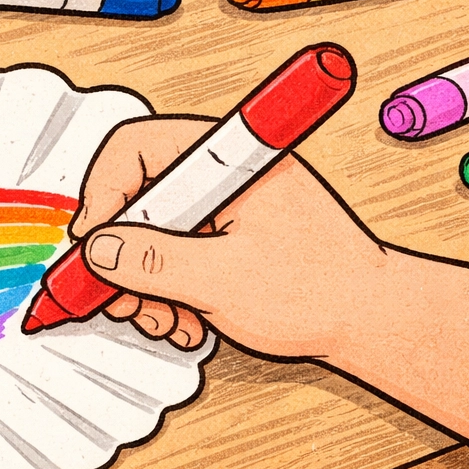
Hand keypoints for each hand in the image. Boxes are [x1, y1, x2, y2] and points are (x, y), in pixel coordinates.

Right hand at [71, 116, 389, 358]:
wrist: (375, 320)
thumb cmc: (325, 291)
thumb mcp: (223, 280)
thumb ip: (154, 262)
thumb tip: (99, 250)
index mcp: (230, 159)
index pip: (138, 147)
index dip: (103, 193)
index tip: (93, 244)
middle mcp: (225, 174)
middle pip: (138, 194)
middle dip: (122, 253)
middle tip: (119, 296)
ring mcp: (226, 204)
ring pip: (153, 231)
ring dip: (145, 283)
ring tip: (164, 320)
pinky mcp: (229, 234)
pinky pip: (176, 252)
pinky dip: (170, 290)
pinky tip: (185, 321)